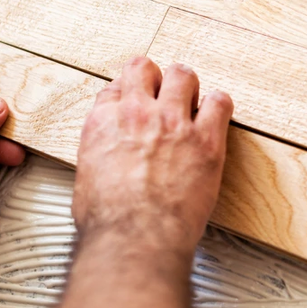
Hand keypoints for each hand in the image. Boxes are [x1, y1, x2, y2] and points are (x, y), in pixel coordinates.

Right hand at [72, 58, 233, 254]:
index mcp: (104, 122)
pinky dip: (218, 106)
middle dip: (155, 79)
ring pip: (183, 76)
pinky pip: (219, 102)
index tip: (137, 101)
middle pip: (146, 69)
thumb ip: (99, 154)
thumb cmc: (109, 221)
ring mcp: (172, 123)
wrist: (134, 238)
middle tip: (163, 94)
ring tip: (191, 102)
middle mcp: (137, 114)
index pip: (117, 87)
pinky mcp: (205, 140)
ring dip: (187, 87)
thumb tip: (108, 159)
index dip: (129, 92)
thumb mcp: (86, 178)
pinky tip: (215, 116)